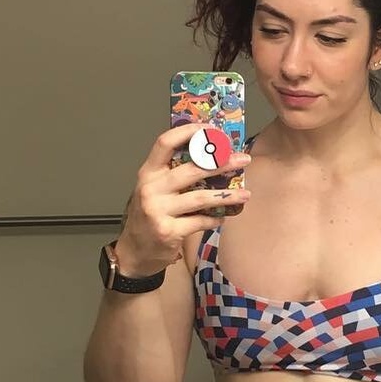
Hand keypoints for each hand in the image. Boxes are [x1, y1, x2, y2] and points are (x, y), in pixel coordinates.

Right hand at [115, 123, 251, 275]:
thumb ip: (174, 174)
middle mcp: (151, 188)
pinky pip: (200, 221)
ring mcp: (158, 210)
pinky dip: (215, 219)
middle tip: (243, 160)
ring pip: (200, 197)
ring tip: (246, 194)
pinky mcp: (168, 231)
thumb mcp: (155, 189)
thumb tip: (213, 156)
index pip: (165, 142)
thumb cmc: (149, 215)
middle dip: (221, 163)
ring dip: (227, 196)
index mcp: (148, 173)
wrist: (134, 252)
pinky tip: (224, 217)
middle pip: (191, 169)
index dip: (189, 132)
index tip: (212, 130)